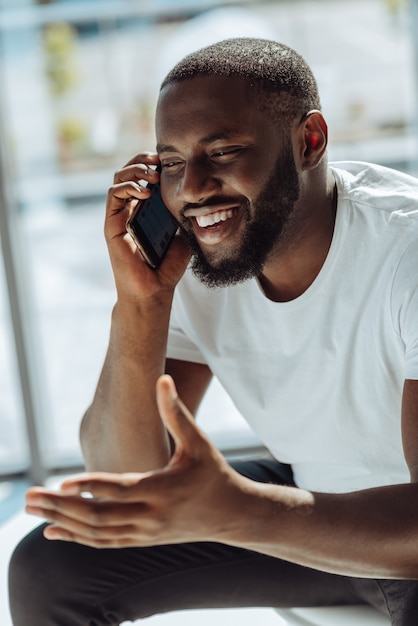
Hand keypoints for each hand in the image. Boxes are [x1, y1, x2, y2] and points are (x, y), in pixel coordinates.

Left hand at [25, 376, 251, 548]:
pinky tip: (52, 531)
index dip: (90, 487)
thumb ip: (175, 412)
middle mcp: (152, 517)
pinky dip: (76, 538)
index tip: (61, 483)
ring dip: (62, 522)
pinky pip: (103, 544)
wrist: (231, 514)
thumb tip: (162, 378)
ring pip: (97, 533)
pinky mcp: (141, 540)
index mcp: (164, 489)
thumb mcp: (198, 441)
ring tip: (32, 511)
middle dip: (61, 507)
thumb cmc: (213, 472)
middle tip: (29, 497)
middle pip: (99, 516)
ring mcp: (145, 533)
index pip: (120, 491)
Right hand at [106, 153, 190, 300]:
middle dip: (142, 160)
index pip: (144, 177)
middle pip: (129, 173)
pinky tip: (145, 191)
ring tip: (153, 173)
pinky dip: (128, 187)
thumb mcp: (183, 235)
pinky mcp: (111, 225)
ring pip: (118, 179)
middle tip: (159, 159)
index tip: (169, 160)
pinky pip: (113, 196)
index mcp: (145, 210)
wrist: (154, 291)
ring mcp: (119, 217)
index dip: (153, 163)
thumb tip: (192, 198)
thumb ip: (182, 216)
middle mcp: (130, 210)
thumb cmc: (167, 268)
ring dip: (135, 170)